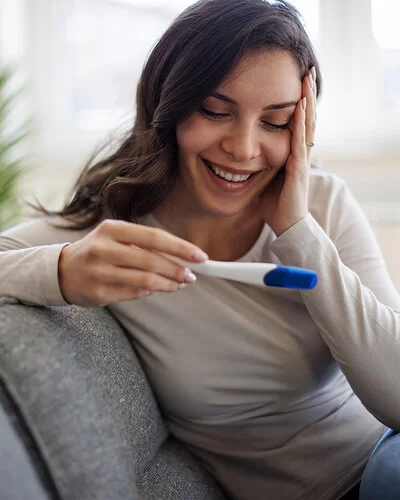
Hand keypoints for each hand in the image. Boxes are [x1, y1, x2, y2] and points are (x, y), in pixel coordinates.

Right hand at [58, 219, 207, 306]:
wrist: (62, 270)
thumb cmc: (97, 251)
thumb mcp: (116, 238)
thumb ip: (144, 245)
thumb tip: (181, 257)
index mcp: (112, 229)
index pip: (154, 237)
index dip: (181, 247)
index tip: (200, 256)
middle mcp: (104, 249)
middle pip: (152, 261)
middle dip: (177, 270)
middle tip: (191, 276)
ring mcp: (100, 272)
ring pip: (145, 280)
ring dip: (168, 284)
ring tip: (179, 284)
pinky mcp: (99, 292)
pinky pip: (134, 293)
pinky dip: (150, 291)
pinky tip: (157, 288)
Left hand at [259, 67, 316, 236]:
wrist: (286, 225)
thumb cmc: (275, 204)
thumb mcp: (265, 178)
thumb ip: (260, 164)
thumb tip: (244, 156)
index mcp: (292, 154)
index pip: (297, 122)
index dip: (298, 101)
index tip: (296, 80)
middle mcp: (300, 153)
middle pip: (306, 117)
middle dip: (306, 93)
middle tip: (307, 69)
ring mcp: (301, 160)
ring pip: (306, 125)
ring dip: (307, 101)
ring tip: (307, 79)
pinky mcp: (298, 169)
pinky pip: (299, 142)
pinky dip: (300, 123)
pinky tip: (300, 107)